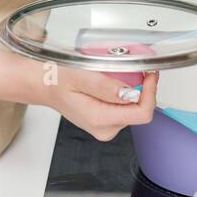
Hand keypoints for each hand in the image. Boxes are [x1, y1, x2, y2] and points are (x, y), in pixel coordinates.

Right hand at [36, 67, 157, 141]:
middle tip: (130, 68)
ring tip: (114, 74)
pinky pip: (126, 107)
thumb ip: (105, 85)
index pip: (141, 113)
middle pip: (140, 109)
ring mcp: (107, 127)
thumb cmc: (57, 80)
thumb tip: (131, 92)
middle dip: (140, 88)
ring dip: (132, 89)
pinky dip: (125, 93)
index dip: (151, 92)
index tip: (150, 74)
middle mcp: (105, 128)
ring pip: (135, 108)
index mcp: (99, 118)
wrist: (45, 86)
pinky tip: (111, 83)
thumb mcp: (79, 75)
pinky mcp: (108, 122)